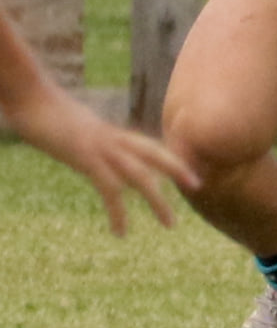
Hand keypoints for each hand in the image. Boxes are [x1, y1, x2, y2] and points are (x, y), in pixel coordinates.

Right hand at [7, 87, 196, 233]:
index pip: (144, 144)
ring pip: (140, 175)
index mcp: (107, 131)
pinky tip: (121, 233)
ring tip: (170, 224)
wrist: (27, 95)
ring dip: (158, 200)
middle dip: (177, 168)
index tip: (184, 170)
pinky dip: (119, 213)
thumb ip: (82, 138)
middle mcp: (110, 137)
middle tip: (198, 184)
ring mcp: (100, 146)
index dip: (166, 157)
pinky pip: (110, 189)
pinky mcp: (85, 157)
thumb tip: (82, 146)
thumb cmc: (40, 111)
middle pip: (153, 152)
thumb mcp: (68, 127)